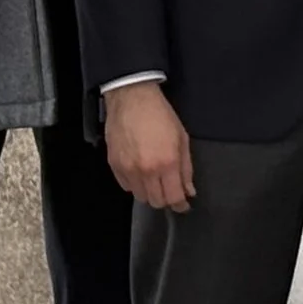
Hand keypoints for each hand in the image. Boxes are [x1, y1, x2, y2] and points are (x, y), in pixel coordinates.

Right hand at [105, 81, 195, 211]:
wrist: (132, 99)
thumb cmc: (160, 115)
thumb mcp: (182, 138)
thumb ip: (186, 168)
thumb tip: (189, 191)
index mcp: (167, 163)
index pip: (173, 197)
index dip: (180, 205)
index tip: (184, 205)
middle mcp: (146, 170)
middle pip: (156, 201)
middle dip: (166, 199)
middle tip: (170, 190)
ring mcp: (128, 169)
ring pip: (140, 196)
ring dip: (150, 193)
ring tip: (155, 180)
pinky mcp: (114, 165)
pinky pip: (126, 186)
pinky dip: (135, 185)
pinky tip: (141, 173)